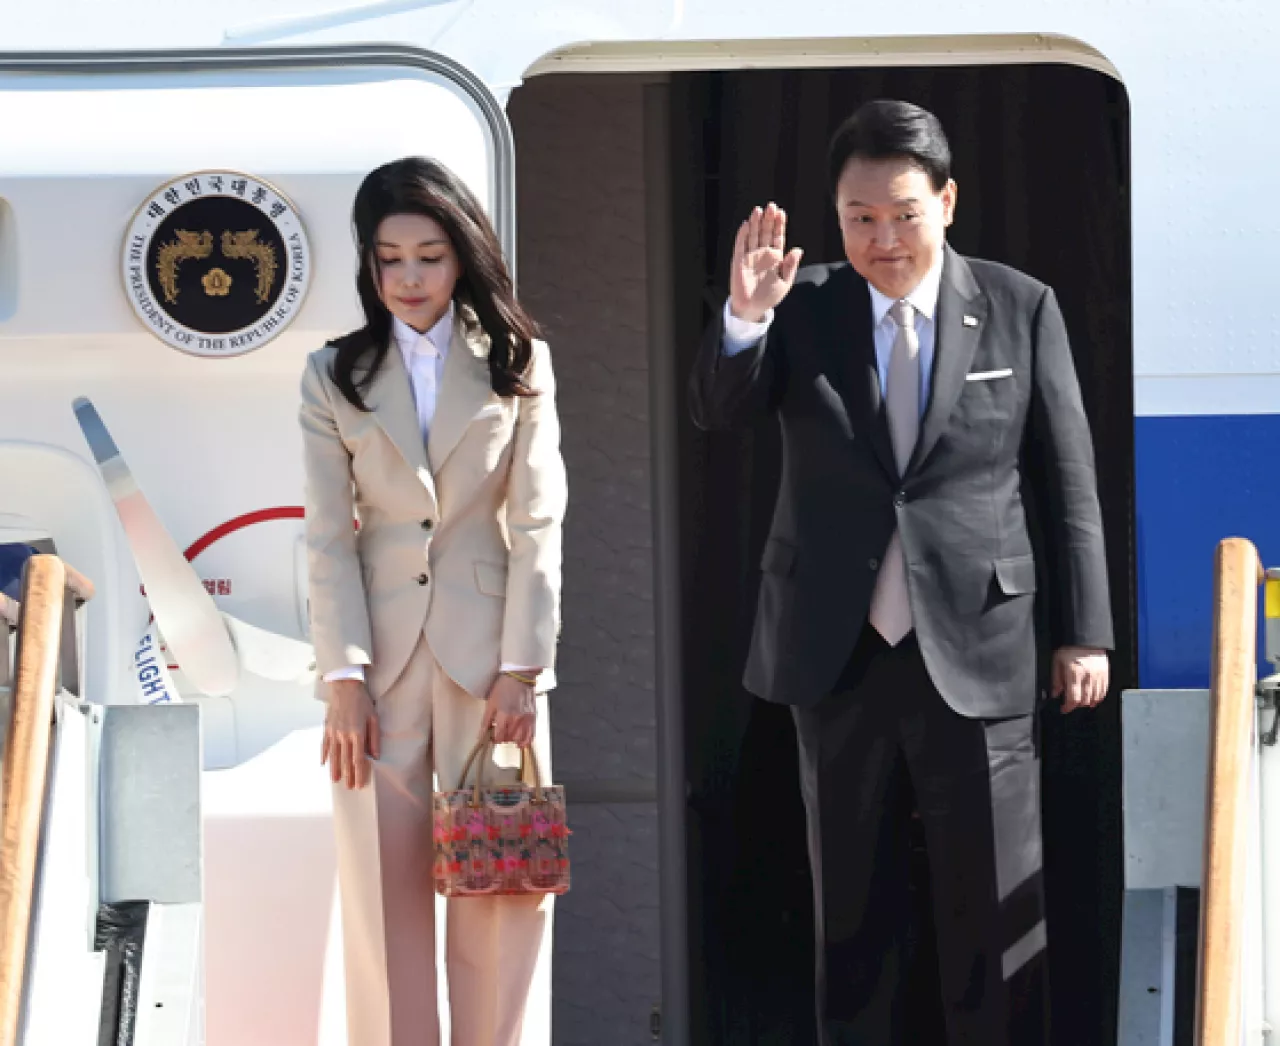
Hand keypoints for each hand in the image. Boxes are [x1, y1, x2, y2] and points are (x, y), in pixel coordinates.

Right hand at [321, 678, 380, 788]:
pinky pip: (324, 745)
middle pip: (345, 760)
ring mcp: (333, 732)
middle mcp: (343, 735)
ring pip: (334, 756)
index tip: (360, 784)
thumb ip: (374, 738)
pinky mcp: (326, 728)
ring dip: (335, 769)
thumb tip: (375, 756)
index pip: (358, 759)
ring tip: (336, 781)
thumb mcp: (373, 718)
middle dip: (348, 776)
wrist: (345, 687)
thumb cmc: (362, 702)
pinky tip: (324, 764)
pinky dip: (324, 755)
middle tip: (350, 788)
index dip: (359, 773)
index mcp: (357, 733)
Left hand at [482, 672, 536, 746]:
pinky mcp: (533, 718)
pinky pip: (531, 735)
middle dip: (502, 738)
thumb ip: (485, 721)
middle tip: (499, 733)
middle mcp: (516, 719)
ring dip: (512, 740)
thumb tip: (480, 735)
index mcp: (504, 715)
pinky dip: (525, 742)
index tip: (492, 736)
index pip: (498, 736)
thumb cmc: (504, 687)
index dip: (494, 739)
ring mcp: (526, 719)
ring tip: (508, 735)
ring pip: (519, 739)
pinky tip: (520, 743)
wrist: (520, 676)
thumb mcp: (490, 703)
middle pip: (508, 739)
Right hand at [729, 202, 803, 322]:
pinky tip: (746, 224)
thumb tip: (798, 250)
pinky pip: (740, 245)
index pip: (777, 237)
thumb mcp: (784, 282)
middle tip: (771, 206)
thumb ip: (790, 266)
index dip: (779, 225)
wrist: (752, 308)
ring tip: (758, 210)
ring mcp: (750, 256)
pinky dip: (743, 235)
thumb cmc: (769, 297)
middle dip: (768, 220)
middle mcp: (762, 254)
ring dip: (755, 223)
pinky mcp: (738, 261)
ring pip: (753, 236)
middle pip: (765, 232)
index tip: (781, 213)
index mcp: (775, 258)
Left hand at [1052, 647, 1109, 712]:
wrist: (1086, 638)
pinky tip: (1092, 699)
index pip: (1073, 698)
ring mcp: (1098, 676)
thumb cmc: (1070, 648)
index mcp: (1074, 673)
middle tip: (1071, 704)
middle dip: (1076, 706)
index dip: (1068, 707)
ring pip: (1095, 698)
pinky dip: (1098, 698)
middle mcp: (1088, 676)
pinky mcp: (1105, 675)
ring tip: (1080, 703)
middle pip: (1084, 700)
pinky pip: (1103, 691)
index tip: (1064, 709)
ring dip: (1087, 703)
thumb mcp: (1057, 661)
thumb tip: (1055, 694)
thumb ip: (1056, 679)